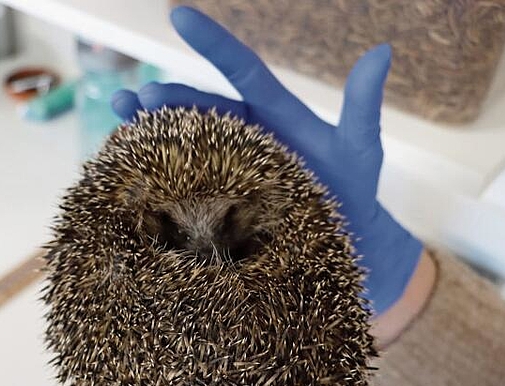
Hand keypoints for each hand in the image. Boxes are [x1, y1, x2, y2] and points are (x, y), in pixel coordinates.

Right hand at [111, 6, 422, 313]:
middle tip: (143, 96)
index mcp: (270, 114)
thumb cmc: (352, 191)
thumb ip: (361, 106)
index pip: (239, 70)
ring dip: (149, 127)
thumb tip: (382, 51)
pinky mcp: (215, 203)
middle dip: (169, 98)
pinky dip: (152, 173)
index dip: (212, 43)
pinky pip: (180, 184)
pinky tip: (126, 166)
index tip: (179, 15)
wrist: (344, 244)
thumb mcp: (360, 148)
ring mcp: (225, 169)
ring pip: (181, 141)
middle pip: (199, 108)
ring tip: (122, 115)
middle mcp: (241, 136)